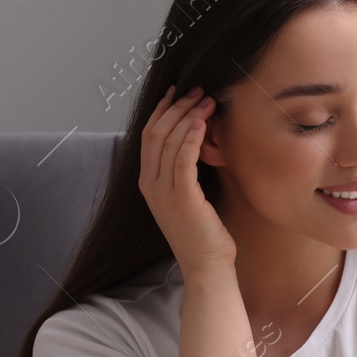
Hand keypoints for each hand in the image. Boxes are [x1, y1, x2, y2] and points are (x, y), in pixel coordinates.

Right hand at [138, 85, 237, 278]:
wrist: (207, 266)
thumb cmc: (204, 234)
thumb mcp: (189, 197)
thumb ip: (185, 172)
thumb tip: (197, 142)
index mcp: (148, 183)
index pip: (148, 136)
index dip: (162, 110)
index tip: (179, 91)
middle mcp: (150, 185)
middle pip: (156, 133)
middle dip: (177, 106)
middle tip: (199, 89)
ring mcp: (163, 192)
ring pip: (168, 141)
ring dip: (189, 116)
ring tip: (208, 100)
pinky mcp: (182, 198)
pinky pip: (182, 159)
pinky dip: (191, 137)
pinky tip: (202, 122)